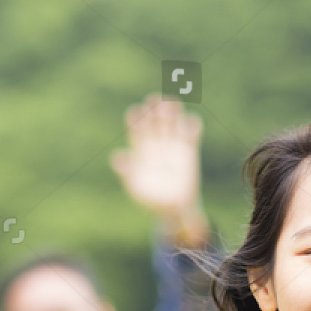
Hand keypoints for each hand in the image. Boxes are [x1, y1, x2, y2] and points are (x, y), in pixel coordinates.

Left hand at [111, 94, 204, 239]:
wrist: (173, 210)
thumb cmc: (150, 199)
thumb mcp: (135, 188)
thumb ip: (126, 173)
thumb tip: (118, 158)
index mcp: (141, 149)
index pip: (136, 128)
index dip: (135, 118)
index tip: (135, 112)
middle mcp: (156, 143)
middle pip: (154, 120)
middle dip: (154, 109)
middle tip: (154, 100)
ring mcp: (173, 145)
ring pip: (173, 122)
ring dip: (173, 111)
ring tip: (172, 103)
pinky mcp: (190, 151)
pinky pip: (192, 134)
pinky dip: (192, 126)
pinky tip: (190, 123)